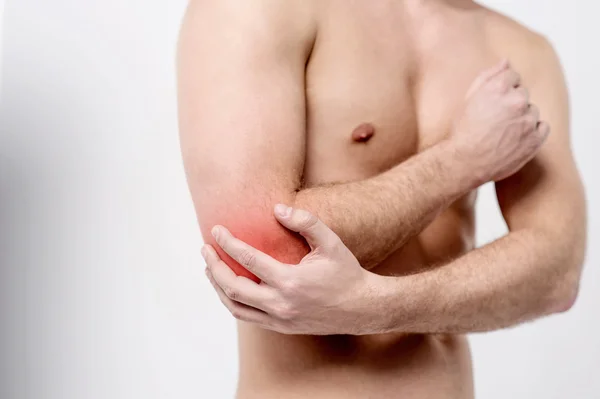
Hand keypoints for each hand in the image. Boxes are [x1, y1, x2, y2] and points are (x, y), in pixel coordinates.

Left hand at [202, 204, 385, 334]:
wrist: (363, 309)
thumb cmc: (346, 273)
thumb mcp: (331, 243)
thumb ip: (306, 222)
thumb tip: (277, 209)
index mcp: (291, 282)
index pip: (248, 260)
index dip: (228, 243)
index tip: (216, 230)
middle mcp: (281, 304)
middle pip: (232, 287)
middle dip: (214, 266)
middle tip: (205, 248)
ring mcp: (279, 320)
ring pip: (235, 307)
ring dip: (218, 287)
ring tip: (210, 268)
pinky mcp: (281, 327)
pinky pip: (247, 316)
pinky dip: (233, 301)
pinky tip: (229, 287)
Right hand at [452, 59, 550, 183]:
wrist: (464, 163)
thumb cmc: (463, 131)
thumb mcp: (469, 98)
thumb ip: (488, 76)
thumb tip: (506, 62)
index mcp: (499, 87)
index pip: (512, 76)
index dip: (501, 90)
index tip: (492, 104)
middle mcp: (516, 101)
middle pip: (522, 94)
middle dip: (511, 103)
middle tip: (494, 121)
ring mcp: (528, 120)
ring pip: (532, 111)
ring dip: (521, 118)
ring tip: (501, 133)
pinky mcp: (535, 139)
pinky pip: (542, 127)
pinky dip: (532, 132)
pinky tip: (515, 139)